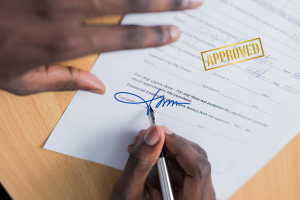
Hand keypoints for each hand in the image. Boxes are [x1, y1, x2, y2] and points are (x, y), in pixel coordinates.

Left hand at [0, 0, 202, 94]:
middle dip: (165, 2)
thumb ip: (66, 81)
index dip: (152, 35)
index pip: (123, 38)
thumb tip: (98, 87)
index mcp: (66, 42)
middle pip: (128, 3)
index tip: (175, 31)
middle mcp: (67, 10)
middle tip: (192, 0)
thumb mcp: (23, 82)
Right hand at [110, 125, 215, 199]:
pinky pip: (183, 164)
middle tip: (149, 137)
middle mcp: (199, 198)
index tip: (161, 134)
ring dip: (166, 148)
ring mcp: (196, 192)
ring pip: (189, 158)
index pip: (198, 170)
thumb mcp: (129, 191)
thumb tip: (154, 134)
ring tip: (143, 147)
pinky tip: (149, 156)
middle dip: (170, 144)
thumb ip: (141, 162)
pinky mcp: (189, 187)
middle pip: (196, 160)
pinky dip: (166, 156)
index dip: (180, 147)